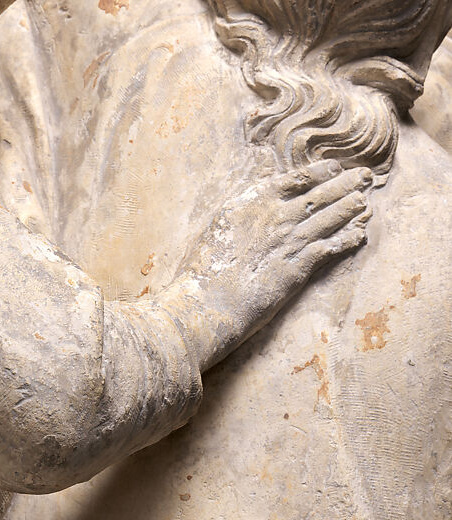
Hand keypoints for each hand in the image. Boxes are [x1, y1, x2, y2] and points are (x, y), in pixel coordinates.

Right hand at [162, 160, 372, 370]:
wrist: (205, 302)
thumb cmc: (204, 267)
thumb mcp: (220, 222)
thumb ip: (246, 202)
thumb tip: (263, 181)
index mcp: (255, 200)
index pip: (298, 177)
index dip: (322, 171)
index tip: (334, 168)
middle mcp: (277, 215)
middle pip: (321, 193)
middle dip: (347, 183)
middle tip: (365, 177)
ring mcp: (289, 241)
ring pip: (331, 217)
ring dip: (352, 207)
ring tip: (365, 201)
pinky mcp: (297, 267)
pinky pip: (331, 247)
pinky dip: (348, 238)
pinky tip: (360, 233)